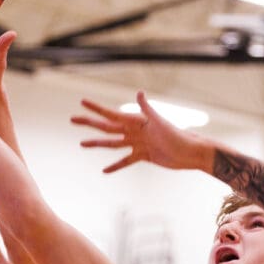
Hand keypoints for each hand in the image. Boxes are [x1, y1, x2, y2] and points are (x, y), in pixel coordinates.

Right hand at [70, 91, 208, 172]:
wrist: (191, 153)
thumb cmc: (178, 136)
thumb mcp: (160, 122)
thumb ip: (147, 109)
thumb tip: (139, 92)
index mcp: (137, 121)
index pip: (111, 114)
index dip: (96, 108)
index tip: (82, 102)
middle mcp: (135, 131)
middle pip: (107, 127)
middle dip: (90, 123)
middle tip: (72, 119)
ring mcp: (138, 143)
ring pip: (113, 144)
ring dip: (97, 143)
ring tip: (81, 144)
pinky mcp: (143, 156)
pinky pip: (125, 161)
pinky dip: (115, 165)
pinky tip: (104, 170)